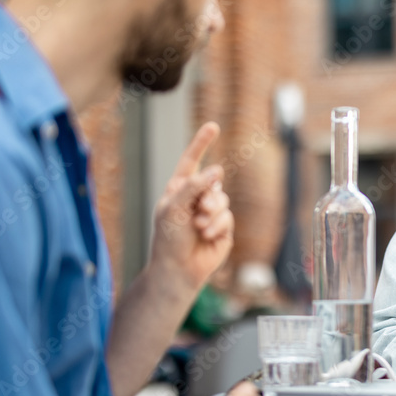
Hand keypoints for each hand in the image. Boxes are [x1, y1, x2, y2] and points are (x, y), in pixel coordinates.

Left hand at [150, 122, 233, 293]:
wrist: (177, 269)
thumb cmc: (168, 239)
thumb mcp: (174, 208)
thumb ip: (193, 186)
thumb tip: (216, 170)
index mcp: (180, 189)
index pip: (191, 161)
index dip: (202, 143)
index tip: (213, 126)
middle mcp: (196, 198)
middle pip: (213, 182)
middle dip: (209, 196)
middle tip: (198, 211)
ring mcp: (210, 213)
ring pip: (223, 200)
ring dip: (212, 213)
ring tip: (199, 227)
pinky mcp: (223, 228)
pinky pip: (227, 217)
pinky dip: (217, 226)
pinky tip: (206, 237)